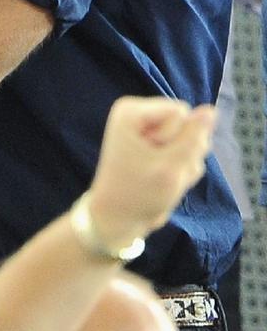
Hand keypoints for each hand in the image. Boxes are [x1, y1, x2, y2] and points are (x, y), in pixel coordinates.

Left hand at [87, 97, 215, 248]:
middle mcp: (140, 115)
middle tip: (161, 172)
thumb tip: (211, 110)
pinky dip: (181, 169)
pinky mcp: (158, 145)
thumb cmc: (138, 195)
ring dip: (183, 164)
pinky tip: (165, 180)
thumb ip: (194, 139)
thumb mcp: (170, 168)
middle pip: (187, 124)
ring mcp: (149, 130)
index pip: (181, 112)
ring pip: (190, 140)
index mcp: (133, 111)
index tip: (156, 159)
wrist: (119, 220)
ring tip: (162, 178)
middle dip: (183, 153)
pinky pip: (186, 151)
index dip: (178, 140)